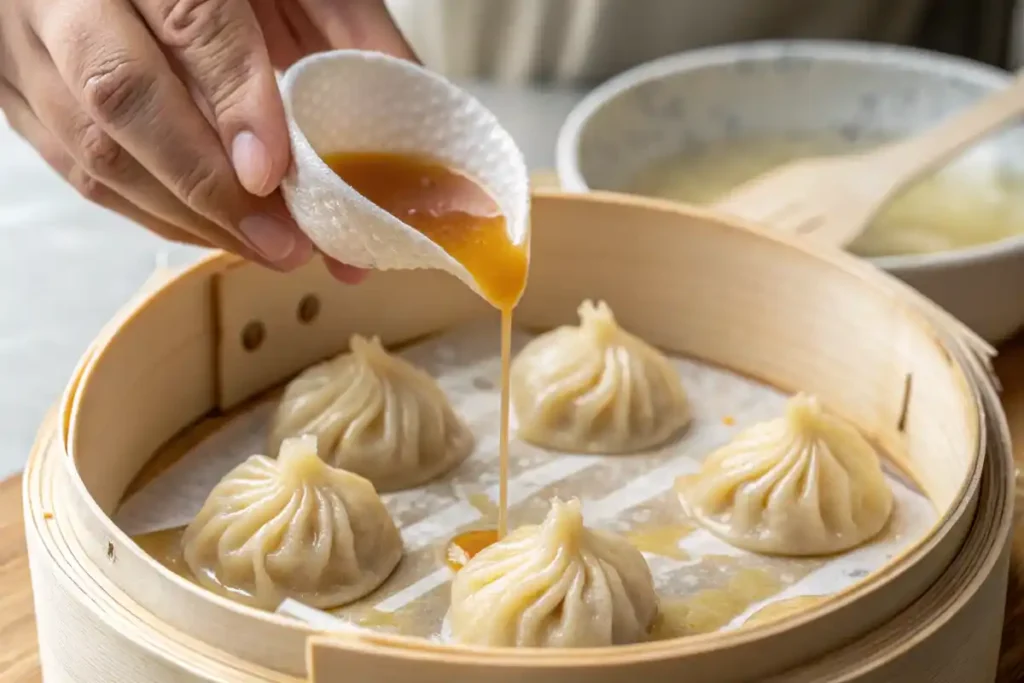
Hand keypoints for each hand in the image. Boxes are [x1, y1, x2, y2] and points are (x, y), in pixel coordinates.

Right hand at [0, 0, 413, 283]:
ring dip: (185, 216)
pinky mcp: (18, 88)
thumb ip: (351, 40)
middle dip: (209, 185)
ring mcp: (27, 40)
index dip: (235, 102)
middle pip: (122, 93)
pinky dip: (148, 210)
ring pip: (93, 146)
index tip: (273, 175)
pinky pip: (73, 165)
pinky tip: (207, 229)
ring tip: (263, 249)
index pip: (190, 20)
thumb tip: (400, 147)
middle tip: (285, 244)